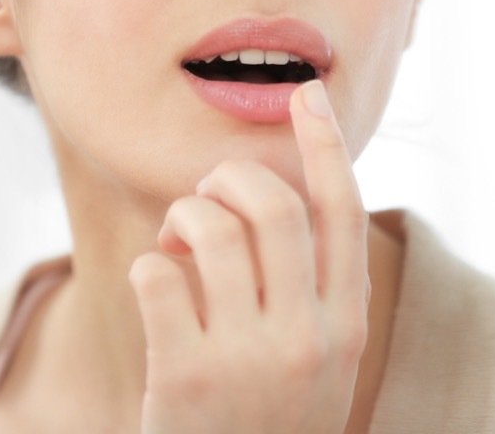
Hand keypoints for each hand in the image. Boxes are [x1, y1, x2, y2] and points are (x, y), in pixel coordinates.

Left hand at [128, 81, 368, 433]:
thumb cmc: (266, 423)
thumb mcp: (316, 364)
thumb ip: (308, 291)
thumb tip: (265, 195)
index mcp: (346, 327)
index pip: (343, 213)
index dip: (324, 145)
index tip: (303, 94)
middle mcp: (308, 338)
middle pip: (270, 205)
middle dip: (225, 180)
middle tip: (205, 200)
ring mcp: (249, 359)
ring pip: (210, 226)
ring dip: (181, 218)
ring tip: (174, 246)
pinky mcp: (185, 378)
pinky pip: (157, 273)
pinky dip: (148, 265)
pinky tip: (155, 288)